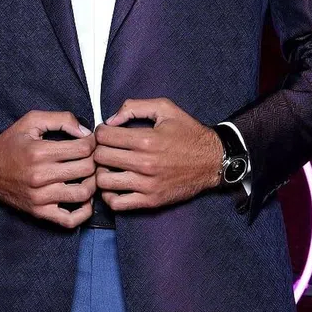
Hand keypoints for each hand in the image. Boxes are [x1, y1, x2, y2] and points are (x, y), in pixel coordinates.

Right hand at [0, 110, 96, 227]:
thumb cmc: (11, 143)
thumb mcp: (32, 121)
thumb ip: (61, 119)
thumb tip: (85, 132)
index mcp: (39, 152)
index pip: (83, 148)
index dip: (92, 143)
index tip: (90, 142)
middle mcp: (40, 176)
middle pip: (86, 169)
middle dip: (95, 160)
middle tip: (93, 156)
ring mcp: (40, 197)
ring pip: (83, 193)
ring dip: (93, 183)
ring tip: (90, 175)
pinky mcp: (39, 212)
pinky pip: (69, 220)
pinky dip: (84, 212)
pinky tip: (85, 199)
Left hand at [94, 97, 222, 211]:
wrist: (212, 161)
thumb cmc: (188, 133)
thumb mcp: (165, 109)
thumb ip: (134, 107)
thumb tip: (110, 120)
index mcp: (147, 139)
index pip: (104, 136)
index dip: (100, 132)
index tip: (106, 133)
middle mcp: (145, 163)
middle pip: (100, 157)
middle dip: (98, 150)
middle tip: (105, 148)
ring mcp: (147, 185)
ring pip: (103, 181)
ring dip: (101, 172)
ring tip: (108, 166)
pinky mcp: (150, 201)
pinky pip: (117, 203)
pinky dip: (109, 195)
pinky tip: (115, 184)